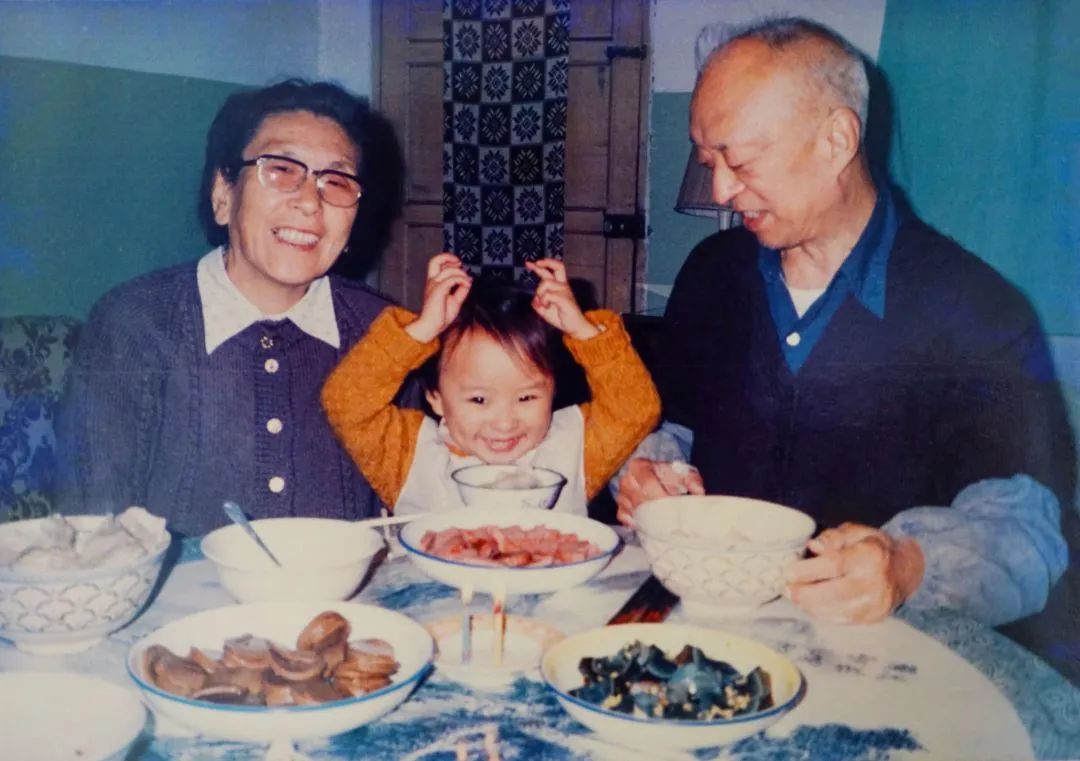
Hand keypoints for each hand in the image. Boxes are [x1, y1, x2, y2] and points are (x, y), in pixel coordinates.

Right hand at [406, 253, 472, 342]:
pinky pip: (452, 279)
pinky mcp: (438, 291)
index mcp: (433, 283)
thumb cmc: (441, 316)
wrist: (431, 327)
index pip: (436, 263)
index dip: (447, 259)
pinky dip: (462, 280)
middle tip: (460, 264)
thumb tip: (469, 280)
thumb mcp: (455, 301)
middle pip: (435, 260)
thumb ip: (461, 290)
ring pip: (448, 270)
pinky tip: (467, 285)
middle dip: (448, 257)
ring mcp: (434, 286)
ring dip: (461, 273)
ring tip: (467, 281)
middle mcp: (432, 282)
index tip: (458, 264)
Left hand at [525, 259, 597, 339]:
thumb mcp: (544, 310)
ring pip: (546, 282)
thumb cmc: (561, 317)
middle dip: (544, 263)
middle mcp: (563, 286)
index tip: (530, 263)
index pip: (552, 271)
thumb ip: (538, 303)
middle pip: (558, 267)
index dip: (541, 265)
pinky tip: (546, 307)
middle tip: (533, 263)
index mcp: (559, 286)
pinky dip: (544, 301)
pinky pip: (549, 295)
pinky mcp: (565, 299)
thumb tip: (534, 299)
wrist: (574, 327)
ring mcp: (565, 291)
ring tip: (543, 304)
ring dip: (540, 293)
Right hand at [615, 458, 704, 527]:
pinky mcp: (621, 508)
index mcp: (639, 466)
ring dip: (648, 518)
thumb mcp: (682, 472)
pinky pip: (626, 519)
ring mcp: (621, 495)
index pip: (647, 484)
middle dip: (656, 511)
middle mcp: (627, 480)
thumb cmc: (668, 475)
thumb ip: (692, 479)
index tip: (672, 505)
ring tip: (663, 523)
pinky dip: (637, 523)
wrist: (656, 476)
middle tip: (672, 520)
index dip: (660, 496)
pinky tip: (649, 526)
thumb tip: (699, 492)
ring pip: (633, 511)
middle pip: (639, 500)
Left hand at [785, 522, 924, 623]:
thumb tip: (813, 546)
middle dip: (804, 593)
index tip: (788, 572)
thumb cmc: (874, 547)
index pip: (834, 565)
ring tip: (795, 596)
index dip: (808, 570)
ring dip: (809, 606)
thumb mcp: (857, 532)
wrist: (905, 571)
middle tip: (787, 589)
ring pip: (835, 610)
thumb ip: (834, 537)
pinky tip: (810, 605)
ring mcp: (874, 604)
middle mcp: (874, 583)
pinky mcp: (871, 619)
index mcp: (870, 556)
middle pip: (833, 593)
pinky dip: (822, 614)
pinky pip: (841, 620)